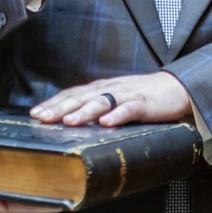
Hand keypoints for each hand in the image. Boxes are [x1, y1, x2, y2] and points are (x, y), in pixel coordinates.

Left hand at [29, 72, 192, 126]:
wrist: (176, 89)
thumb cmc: (142, 96)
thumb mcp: (114, 99)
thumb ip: (95, 106)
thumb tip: (69, 121)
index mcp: (100, 89)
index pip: (72, 94)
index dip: (53, 103)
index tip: (35, 114)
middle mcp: (109, 89)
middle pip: (81, 97)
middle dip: (60, 108)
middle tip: (42, 118)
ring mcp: (126, 95)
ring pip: (101, 102)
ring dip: (84, 111)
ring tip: (69, 121)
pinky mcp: (144, 104)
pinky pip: (129, 109)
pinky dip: (117, 115)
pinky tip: (106, 123)